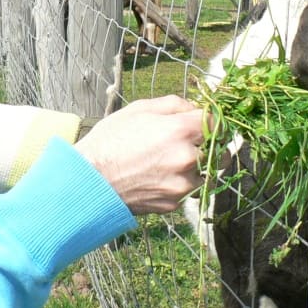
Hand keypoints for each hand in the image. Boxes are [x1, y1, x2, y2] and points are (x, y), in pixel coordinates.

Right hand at [74, 95, 204, 214]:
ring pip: (205, 173)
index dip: (212, 121)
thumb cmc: (110, 139)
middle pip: (218, 151)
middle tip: (191, 142)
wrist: (89, 180)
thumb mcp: (139, 109)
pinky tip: (157, 176)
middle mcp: (186, 159)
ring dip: (195, 167)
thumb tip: (194, 109)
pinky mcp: (174, 203)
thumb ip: (174, 104)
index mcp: (180, 131)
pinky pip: (187, 190)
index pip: (217, 123)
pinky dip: (179, 183)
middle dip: (208, 145)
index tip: (204, 122)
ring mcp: (181, 184)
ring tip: (169, 161)